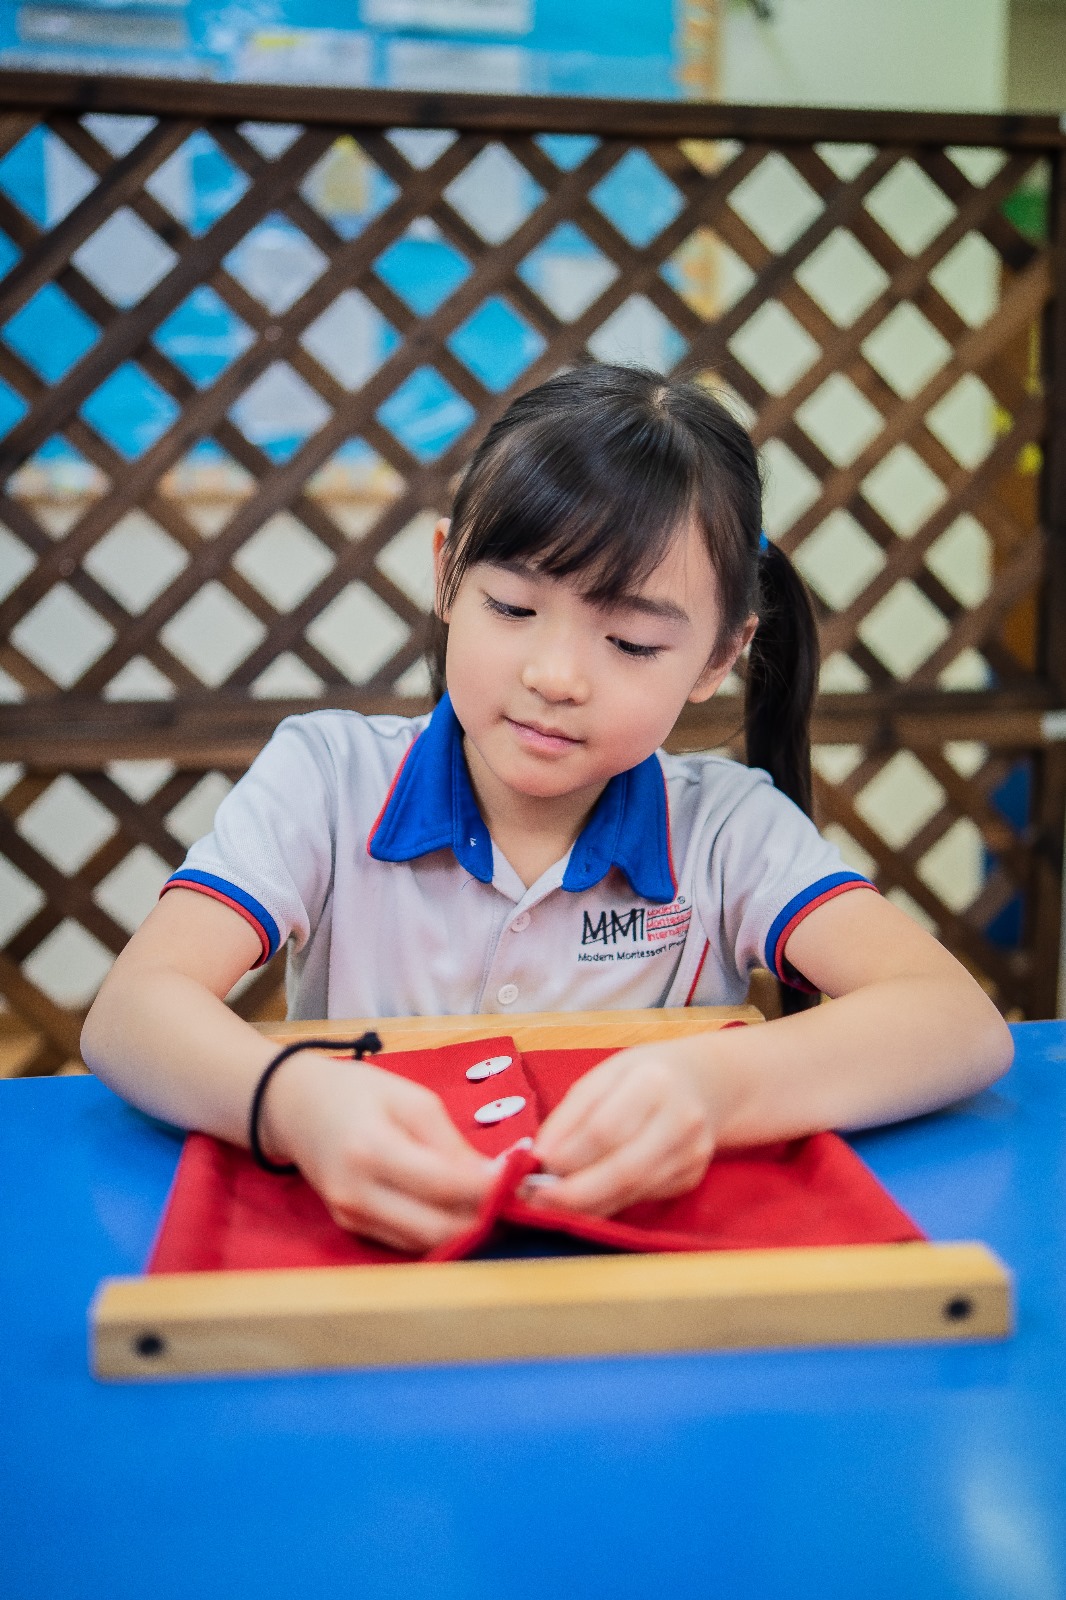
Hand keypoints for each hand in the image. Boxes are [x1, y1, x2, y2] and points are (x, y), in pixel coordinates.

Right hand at [264, 1053, 496, 1251]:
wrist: (293, 1107)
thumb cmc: (356, 1093)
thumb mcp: (410, 1099)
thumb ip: (452, 1142)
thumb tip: (496, 1176)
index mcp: (372, 1150)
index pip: (444, 1185)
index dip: (489, 1190)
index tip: (525, 1183)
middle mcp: (357, 1194)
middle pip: (437, 1228)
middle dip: (484, 1220)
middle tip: (518, 1204)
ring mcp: (351, 1217)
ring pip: (425, 1244)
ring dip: (466, 1231)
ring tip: (498, 1208)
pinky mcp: (351, 1228)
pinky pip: (406, 1241)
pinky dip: (439, 1232)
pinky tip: (462, 1213)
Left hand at [531, 1039, 718, 1215]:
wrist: (702, 1084)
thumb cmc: (641, 1076)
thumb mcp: (603, 1077)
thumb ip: (571, 1115)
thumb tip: (540, 1156)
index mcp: (653, 1082)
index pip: (605, 1129)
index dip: (568, 1154)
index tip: (535, 1166)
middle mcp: (681, 1119)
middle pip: (623, 1169)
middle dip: (574, 1192)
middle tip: (535, 1198)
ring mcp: (692, 1153)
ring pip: (632, 1191)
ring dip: (586, 1205)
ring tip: (550, 1204)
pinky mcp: (691, 1177)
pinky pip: (642, 1197)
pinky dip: (608, 1204)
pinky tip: (584, 1203)